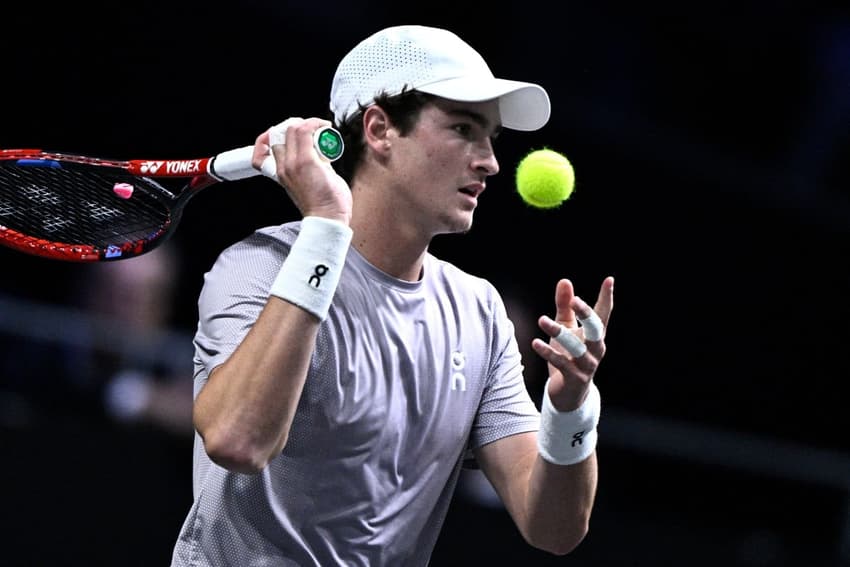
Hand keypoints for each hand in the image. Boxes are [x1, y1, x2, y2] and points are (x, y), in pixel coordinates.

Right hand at [252, 117, 351, 223]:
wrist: (327, 218)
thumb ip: (310, 168)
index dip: (270, 136)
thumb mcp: (309, 183)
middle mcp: (283, 167)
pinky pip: (306, 131)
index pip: (262, 150)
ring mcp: (293, 163)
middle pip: (278, 133)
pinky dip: (315, 123)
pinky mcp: (306, 161)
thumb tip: (322, 154)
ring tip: (321, 128)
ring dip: (309, 123)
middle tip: (313, 129)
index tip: (288, 133)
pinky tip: (325, 125)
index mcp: (280, 174)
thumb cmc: (324, 205)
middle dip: (295, 125)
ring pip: (292, 129)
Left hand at [532, 276, 613, 410]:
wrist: (568, 393)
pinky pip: (562, 364)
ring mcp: (587, 364)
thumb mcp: (565, 328)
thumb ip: (565, 306)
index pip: (603, 314)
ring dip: (558, 333)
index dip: (607, 297)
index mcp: (596, 335)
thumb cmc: (568, 355)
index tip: (609, 280)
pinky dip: (548, 353)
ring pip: (576, 347)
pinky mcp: (575, 377)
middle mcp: (596, 349)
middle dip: (586, 314)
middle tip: (575, 300)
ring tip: (542, 320)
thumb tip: (565, 280)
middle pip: (596, 329)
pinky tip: (535, 342)